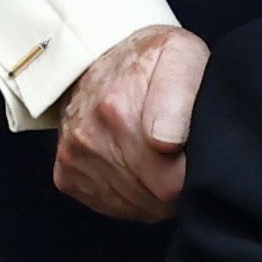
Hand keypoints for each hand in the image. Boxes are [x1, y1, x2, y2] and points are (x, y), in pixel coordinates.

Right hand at [50, 23, 209, 222]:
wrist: (98, 56)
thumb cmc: (151, 60)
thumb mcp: (181, 55)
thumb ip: (179, 95)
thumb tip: (165, 144)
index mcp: (120, 108)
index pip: (170, 182)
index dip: (192, 174)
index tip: (195, 153)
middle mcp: (90, 135)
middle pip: (154, 198)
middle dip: (176, 183)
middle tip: (182, 154)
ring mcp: (75, 156)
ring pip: (134, 205)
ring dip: (154, 191)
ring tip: (160, 157)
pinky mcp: (66, 174)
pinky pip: (111, 206)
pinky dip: (130, 196)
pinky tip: (138, 167)